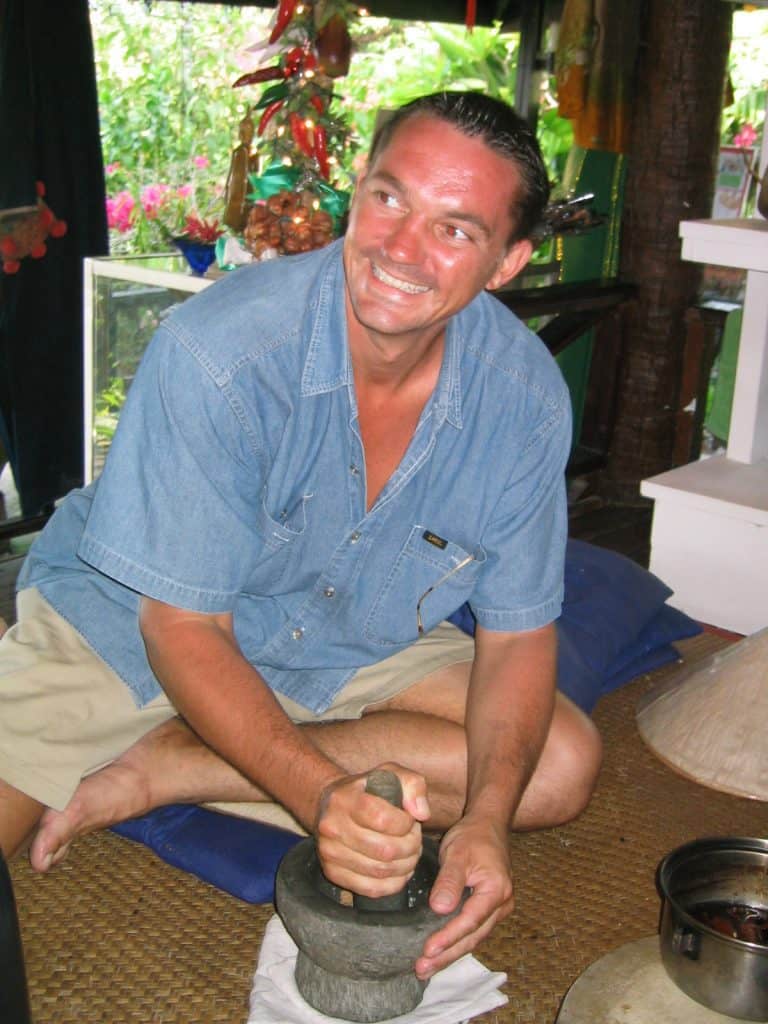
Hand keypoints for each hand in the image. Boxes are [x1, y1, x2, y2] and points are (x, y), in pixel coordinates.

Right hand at [315, 763, 430, 897]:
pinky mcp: (332, 873)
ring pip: (380, 872)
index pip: (382, 819)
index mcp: (346, 798)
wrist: (331, 805)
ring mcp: (329, 852)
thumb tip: (421, 813)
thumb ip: (413, 785)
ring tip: (409, 852)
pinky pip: (371, 889)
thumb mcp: (391, 774)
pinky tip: (399, 870)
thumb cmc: (367, 790)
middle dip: (411, 847)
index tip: (409, 819)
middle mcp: (332, 826)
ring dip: (406, 865)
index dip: (405, 823)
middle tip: (414, 839)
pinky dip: (393, 883)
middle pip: (385, 850)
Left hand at [415, 815, 514, 979]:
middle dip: (447, 955)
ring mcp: (497, 909)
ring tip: (425, 968)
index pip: (470, 921)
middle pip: (472, 937)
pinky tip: (440, 952)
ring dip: (450, 953)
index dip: (448, 938)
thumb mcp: (457, 853)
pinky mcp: (488, 909)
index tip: (428, 951)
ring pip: (472, 938)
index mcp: (497, 890)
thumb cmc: (473, 837)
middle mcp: (502, 905)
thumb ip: (449, 881)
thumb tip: (440, 909)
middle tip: (422, 969)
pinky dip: (455, 942)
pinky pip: (472, 931)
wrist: (488, 825)